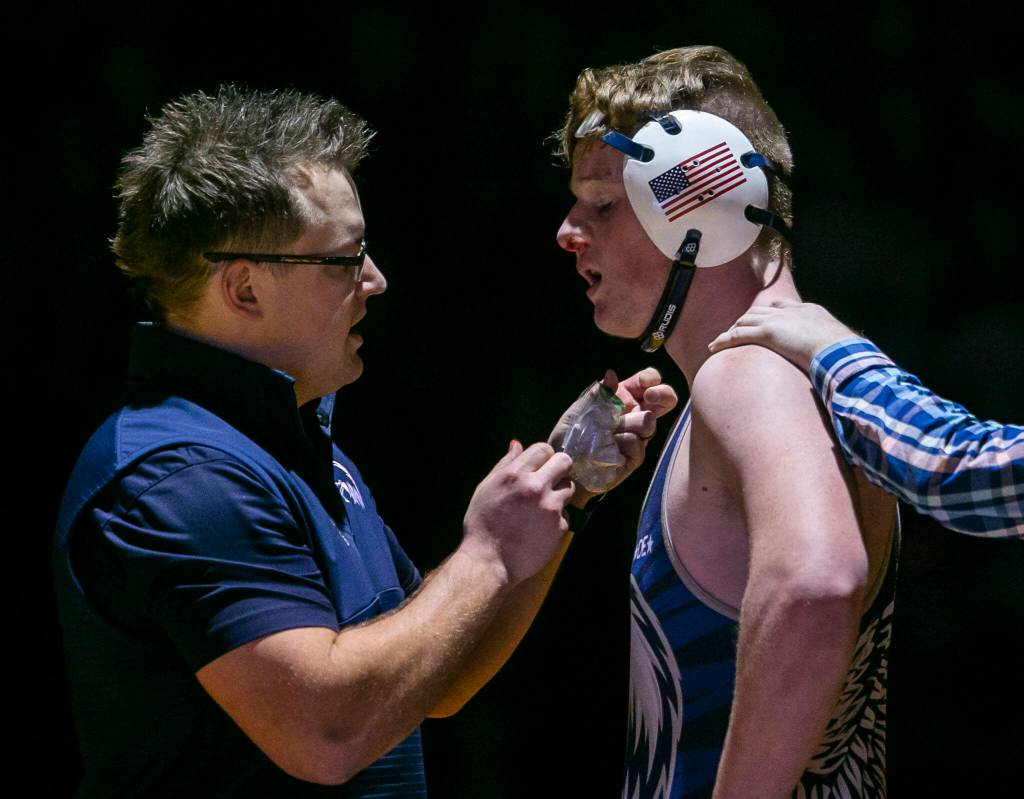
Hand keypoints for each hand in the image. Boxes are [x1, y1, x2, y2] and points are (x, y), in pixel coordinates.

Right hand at [462, 441, 574, 584]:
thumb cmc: (482, 525)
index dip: (544, 455)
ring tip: (544, 505)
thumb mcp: (486, 488)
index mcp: (515, 475)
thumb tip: (517, 444)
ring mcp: (550, 507)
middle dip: (560, 467)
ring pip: (570, 487)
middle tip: (552, 478)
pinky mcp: (559, 527)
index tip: (542, 465)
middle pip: (565, 462)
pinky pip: (566, 514)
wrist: (489, 562)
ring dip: (560, 492)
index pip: (543, 448)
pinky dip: (556, 518)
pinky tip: (540, 527)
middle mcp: (535, 487)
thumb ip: (504, 464)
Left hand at [551, 368, 677, 506]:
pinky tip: (608, 450)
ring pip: (649, 421)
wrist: (567, 465)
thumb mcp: (580, 410)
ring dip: (627, 424)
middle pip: (666, 398)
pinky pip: (636, 443)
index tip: (645, 382)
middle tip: (650, 396)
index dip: (651, 378)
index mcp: (623, 398)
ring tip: (609, 432)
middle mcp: (635, 415)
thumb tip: (611, 375)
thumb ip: (598, 394)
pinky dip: (619, 444)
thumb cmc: (572, 434)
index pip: (647, 381)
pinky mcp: (636, 456)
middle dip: (662, 394)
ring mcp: (638, 435)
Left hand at [707, 300, 857, 371]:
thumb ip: (832, 353)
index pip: (783, 307)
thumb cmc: (845, 355)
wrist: (840, 350)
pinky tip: (713, 348)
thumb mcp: (840, 349)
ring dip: (732, 330)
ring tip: (722, 340)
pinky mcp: (766, 333)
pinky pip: (737, 335)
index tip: (764, 321)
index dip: (770, 314)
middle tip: (737, 331)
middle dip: (746, 320)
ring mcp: (777, 321)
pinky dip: (723, 340)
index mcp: (810, 311)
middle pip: (760, 311)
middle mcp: (790, 312)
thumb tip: (840, 367)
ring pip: (745, 321)